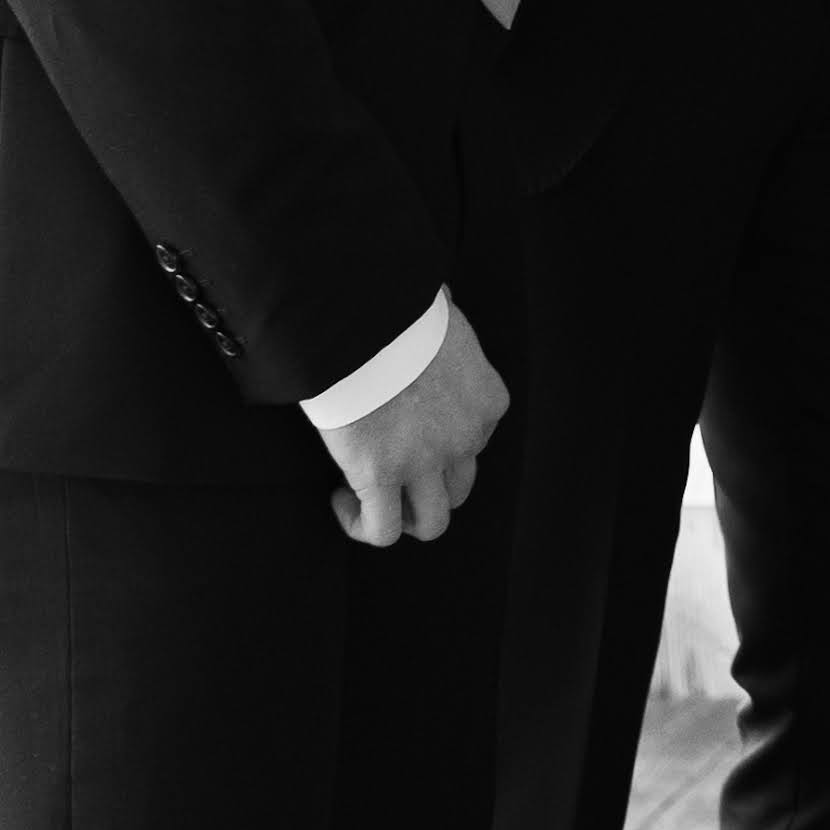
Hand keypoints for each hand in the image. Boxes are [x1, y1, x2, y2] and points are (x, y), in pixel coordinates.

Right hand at [318, 305, 509, 546]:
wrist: (365, 321)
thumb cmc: (398, 309)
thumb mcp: (443, 313)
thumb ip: (446, 321)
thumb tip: (437, 298)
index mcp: (488, 400)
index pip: (478, 439)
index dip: (443, 441)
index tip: (410, 428)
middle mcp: (467, 437)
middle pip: (460, 486)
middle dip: (428, 485)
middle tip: (393, 471)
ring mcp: (426, 462)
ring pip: (432, 521)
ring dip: (405, 515)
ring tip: (371, 496)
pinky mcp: (380, 477)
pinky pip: (382, 530)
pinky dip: (362, 524)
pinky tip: (342, 499)